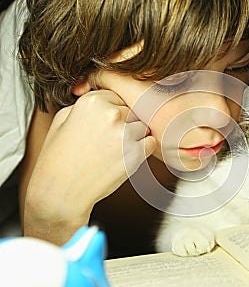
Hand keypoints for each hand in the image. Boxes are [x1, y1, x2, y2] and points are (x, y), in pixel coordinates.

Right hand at [24, 90, 155, 243]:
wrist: (60, 192)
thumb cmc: (58, 157)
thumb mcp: (62, 119)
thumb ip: (85, 104)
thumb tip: (103, 100)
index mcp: (92, 101)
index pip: (116, 96)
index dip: (112, 111)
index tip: (105, 124)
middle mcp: (111, 113)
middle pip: (131, 111)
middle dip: (123, 123)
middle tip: (108, 140)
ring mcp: (125, 133)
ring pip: (142, 126)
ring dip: (134, 136)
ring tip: (114, 150)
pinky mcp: (136, 153)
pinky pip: (151, 142)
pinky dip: (143, 149)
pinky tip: (125, 156)